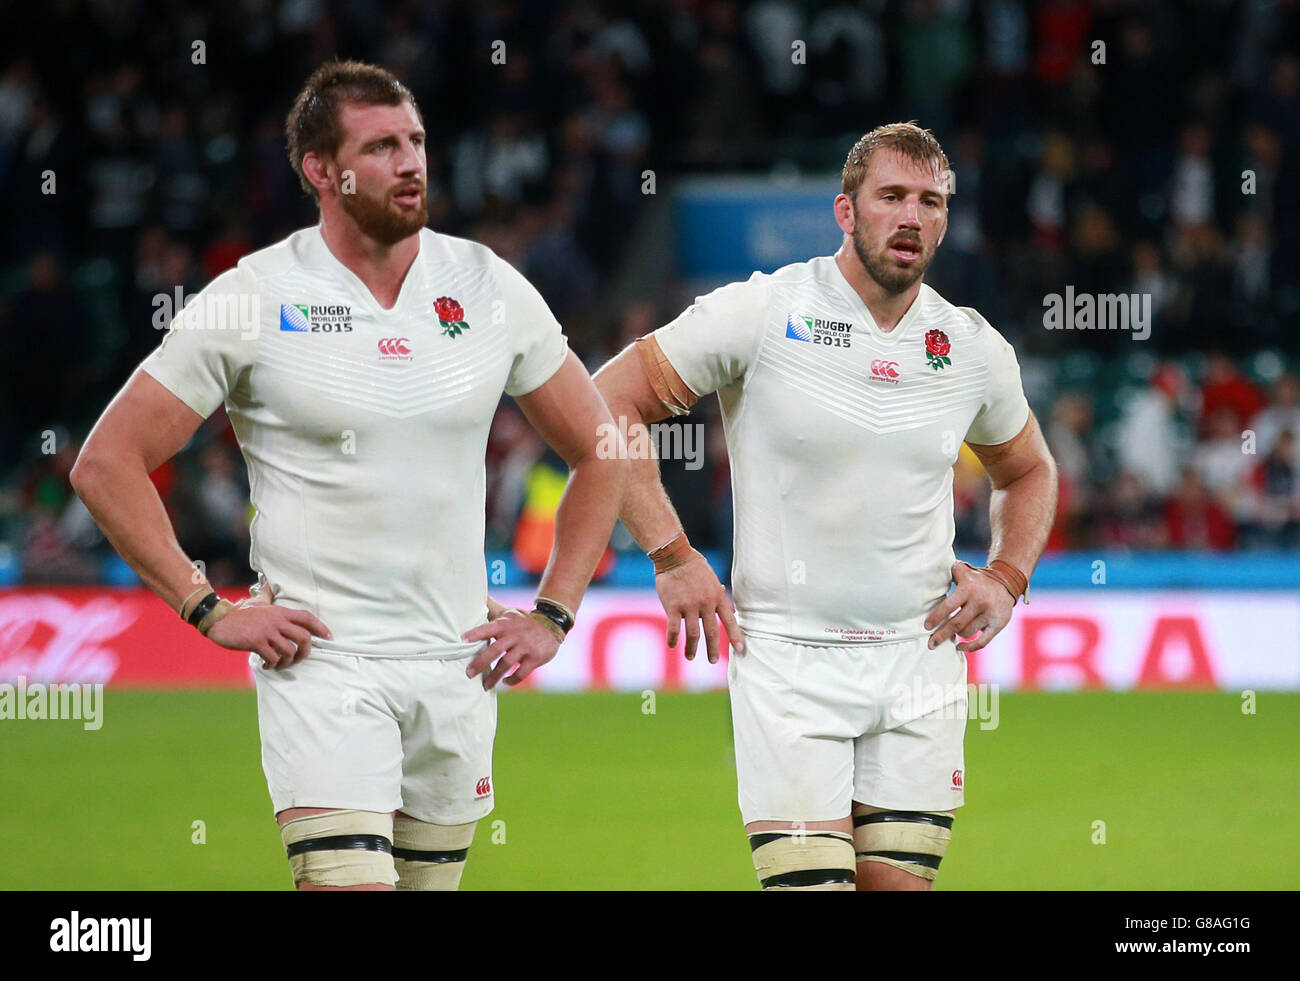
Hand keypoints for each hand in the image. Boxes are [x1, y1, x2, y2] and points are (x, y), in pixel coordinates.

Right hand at [206, 587, 332, 669]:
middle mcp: (277, 621)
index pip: (307, 617)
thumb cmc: (240, 613)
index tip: (329, 637)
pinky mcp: (256, 642)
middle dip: (306, 652)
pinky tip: (267, 665)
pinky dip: (273, 664)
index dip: (321, 627)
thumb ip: (267, 596)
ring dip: (287, 662)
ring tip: (280, 664)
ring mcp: (267, 631)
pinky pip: (273, 657)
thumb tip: (269, 584)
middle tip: (299, 658)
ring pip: (290, 651)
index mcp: (280, 611)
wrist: (218, 619)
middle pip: (304, 637)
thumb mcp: (257, 601)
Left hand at [463, 611, 559, 689]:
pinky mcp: (535, 657)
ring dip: (494, 676)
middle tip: (468, 673)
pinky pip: (521, 672)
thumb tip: (479, 596)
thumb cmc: (523, 622)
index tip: (462, 640)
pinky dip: (512, 679)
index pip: (487, 628)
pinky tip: (506, 681)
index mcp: (505, 625)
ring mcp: (525, 647)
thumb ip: (493, 608)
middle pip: (495, 650)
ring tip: (485, 685)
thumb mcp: (509, 613)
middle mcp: (514, 635)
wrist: (551, 626)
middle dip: (480, 663)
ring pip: (506, 663)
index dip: (475, 634)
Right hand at [655, 552, 743, 662]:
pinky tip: (672, 645)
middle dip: (712, 648)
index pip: (730, 620)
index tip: (741, 649)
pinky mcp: (673, 606)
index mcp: (717, 596)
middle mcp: (705, 603)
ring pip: (693, 633)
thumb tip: (726, 598)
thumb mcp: (711, 577)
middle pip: (712, 631)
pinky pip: (674, 628)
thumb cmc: (693, 565)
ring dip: (692, 648)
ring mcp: (689, 606)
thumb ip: (717, 591)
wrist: (675, 556)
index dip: (735, 636)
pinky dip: (673, 639)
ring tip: (690, 657)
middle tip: (712, 660)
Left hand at [923, 561, 1014, 653]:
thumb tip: (929, 576)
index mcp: (968, 589)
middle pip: (956, 624)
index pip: (948, 606)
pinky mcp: (998, 625)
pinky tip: (959, 647)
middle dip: (941, 635)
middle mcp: (980, 602)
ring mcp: (990, 615)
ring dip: (956, 635)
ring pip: (967, 632)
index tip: (927, 626)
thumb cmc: (977, 579)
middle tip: (930, 643)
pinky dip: (969, 647)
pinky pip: (982, 642)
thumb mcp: (963, 570)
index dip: (936, 618)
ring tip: (950, 633)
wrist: (1005, 582)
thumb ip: (947, 572)